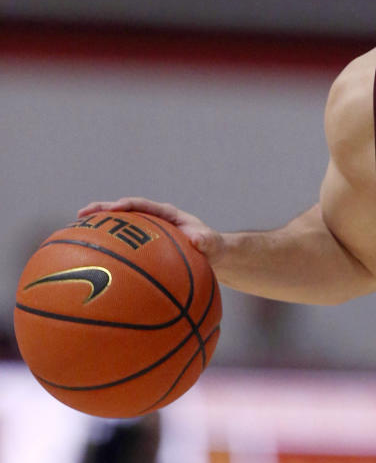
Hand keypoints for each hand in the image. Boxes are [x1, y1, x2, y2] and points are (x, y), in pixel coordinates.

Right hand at [77, 197, 223, 262]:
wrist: (212, 256)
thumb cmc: (213, 248)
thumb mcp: (214, 244)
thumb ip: (207, 241)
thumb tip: (198, 240)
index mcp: (168, 214)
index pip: (144, 205)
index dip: (128, 205)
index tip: (114, 208)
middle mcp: (153, 219)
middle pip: (124, 211)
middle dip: (103, 211)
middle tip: (82, 213)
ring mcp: (145, 233)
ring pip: (119, 227)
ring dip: (98, 227)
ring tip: (74, 230)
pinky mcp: (142, 246)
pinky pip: (122, 245)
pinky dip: (107, 248)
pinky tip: (89, 257)